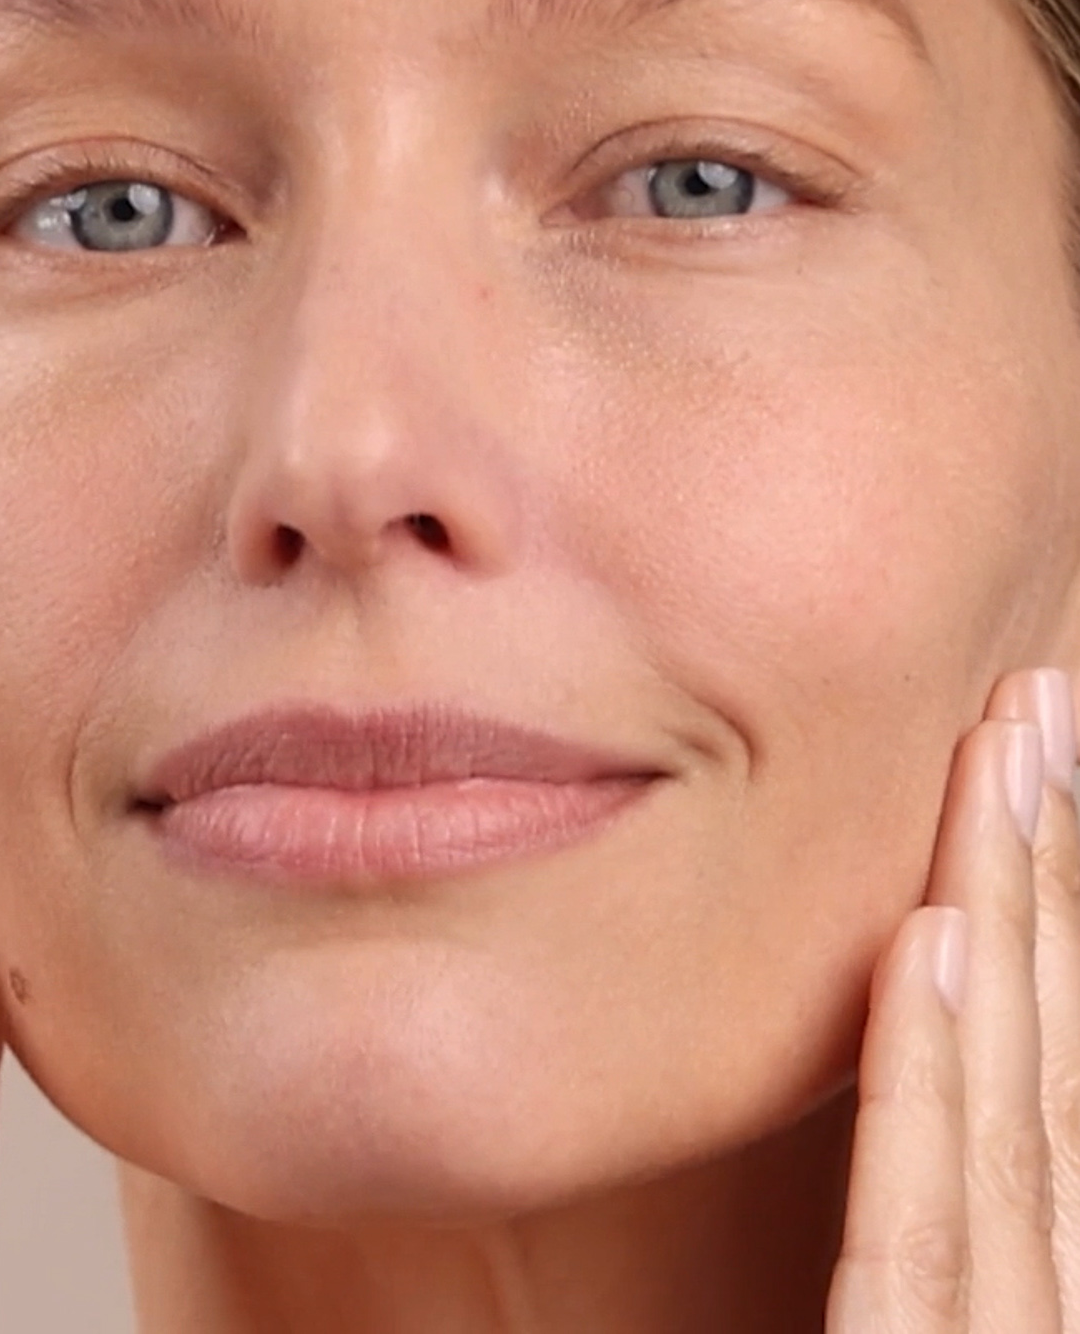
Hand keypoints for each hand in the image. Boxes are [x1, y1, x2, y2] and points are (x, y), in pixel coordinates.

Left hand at [826, 667, 1079, 1329]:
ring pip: (1015, 1107)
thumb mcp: (917, 1315)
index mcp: (1043, 1274)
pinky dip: (928, 1078)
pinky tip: (931, 938)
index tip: (1035, 775)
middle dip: (1052, 868)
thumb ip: (923, 1221)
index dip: (1056, 907)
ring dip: (1018, 914)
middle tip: (1040, 703)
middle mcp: (1049, 1293)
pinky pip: (917, 1234)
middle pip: (1058, 1054)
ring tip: (1008, 753)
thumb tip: (923, 994)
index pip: (1059, 1070)